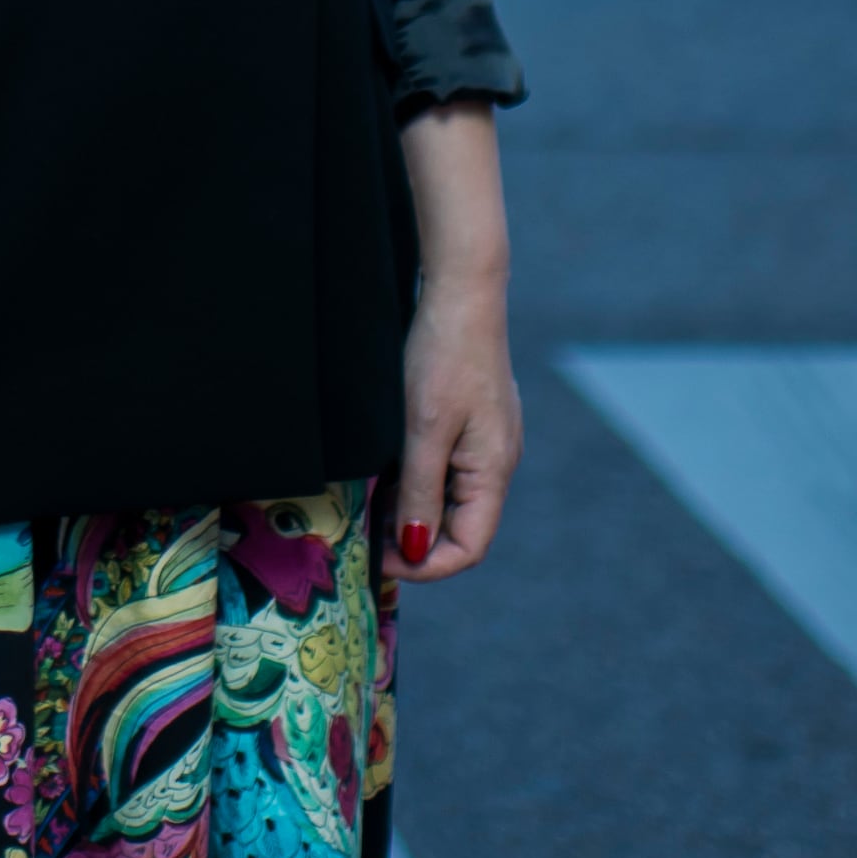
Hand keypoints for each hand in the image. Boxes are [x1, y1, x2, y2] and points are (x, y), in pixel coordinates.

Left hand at [393, 99, 517, 582]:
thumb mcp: (423, 429)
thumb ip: (418, 491)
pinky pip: (443, 471)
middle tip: (361, 535)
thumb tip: (411, 548)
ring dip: (409, 510)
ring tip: (365, 505)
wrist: (460, 292)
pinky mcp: (470, 424)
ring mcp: (483, 444)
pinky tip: (380, 473)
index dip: (424, 565)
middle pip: (458, 528)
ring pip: (447, 500)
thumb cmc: (443, 357)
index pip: (468, 548)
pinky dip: (413, 482)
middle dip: (412, 540)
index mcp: (493, 472)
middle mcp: (495, 464)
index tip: (376, 558)